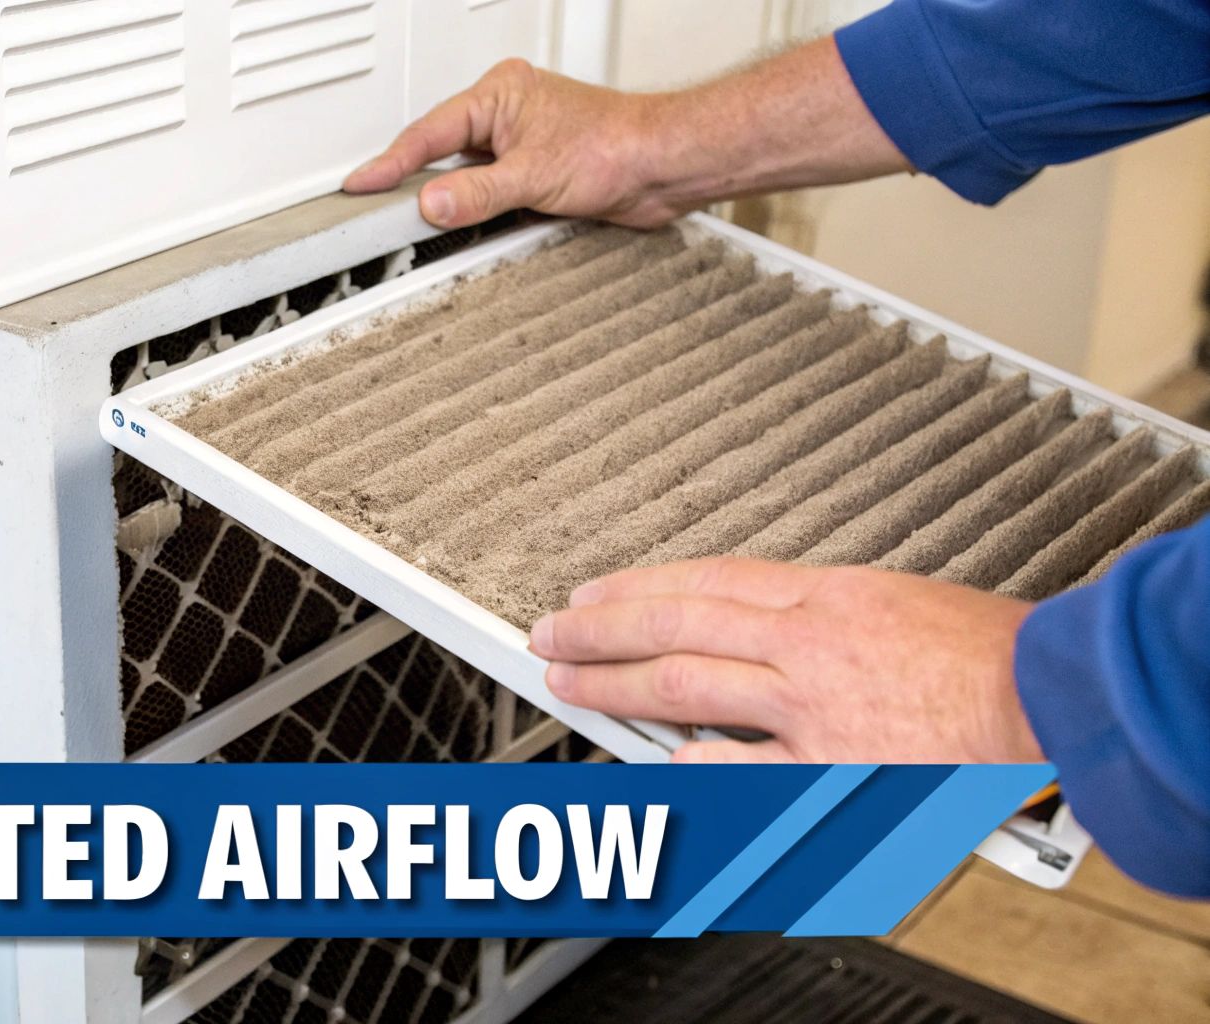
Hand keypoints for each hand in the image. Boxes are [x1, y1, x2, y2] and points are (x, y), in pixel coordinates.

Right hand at [342, 59, 681, 229]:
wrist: (663, 168)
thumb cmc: (616, 147)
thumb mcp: (533, 175)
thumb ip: (477, 193)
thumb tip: (432, 204)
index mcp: (500, 93)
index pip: (428, 132)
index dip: (391, 163)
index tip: (361, 185)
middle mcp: (507, 112)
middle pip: (440, 150)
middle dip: (416, 181)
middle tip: (380, 208)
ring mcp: (520, 142)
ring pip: (464, 173)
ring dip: (451, 199)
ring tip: (421, 221)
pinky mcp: (534, 170)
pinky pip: (488, 191)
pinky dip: (477, 210)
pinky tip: (470, 225)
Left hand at [526, 557, 1044, 763]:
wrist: (1047, 690)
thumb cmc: (988, 649)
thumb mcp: (893, 601)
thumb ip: (820, 618)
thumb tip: (763, 631)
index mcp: (821, 596)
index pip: (704, 581)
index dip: (639, 587)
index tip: (594, 595)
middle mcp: (802, 642)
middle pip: (676, 622)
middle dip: (602, 627)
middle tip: (550, 632)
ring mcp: (810, 703)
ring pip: (687, 683)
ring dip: (618, 683)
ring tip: (570, 682)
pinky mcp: (829, 763)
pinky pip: (743, 767)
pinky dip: (698, 764)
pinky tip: (659, 760)